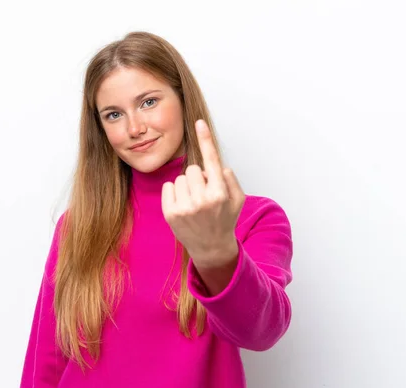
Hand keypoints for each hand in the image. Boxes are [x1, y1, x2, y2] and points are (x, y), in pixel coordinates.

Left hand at [161, 119, 245, 269]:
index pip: (211, 160)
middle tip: (204, 194)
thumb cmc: (224, 220)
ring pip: (180, 178)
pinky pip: (168, 187)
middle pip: (193, 169)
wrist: (210, 248)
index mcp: (219, 193)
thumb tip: (218, 165)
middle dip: (198, 177)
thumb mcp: (237, 200)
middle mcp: (202, 200)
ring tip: (194, 203)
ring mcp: (184, 207)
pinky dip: (174, 193)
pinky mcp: (170, 213)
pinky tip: (183, 206)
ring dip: (186, 186)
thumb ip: (230, 179)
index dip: (205, 139)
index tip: (198, 122)